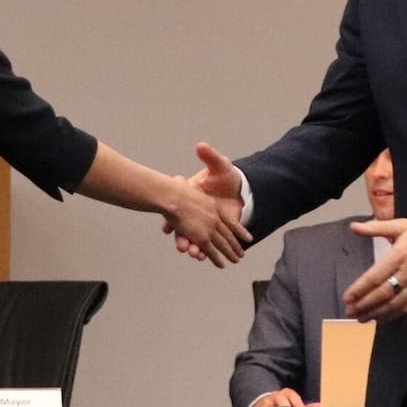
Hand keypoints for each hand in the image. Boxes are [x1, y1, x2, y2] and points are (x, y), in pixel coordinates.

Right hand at [164, 142, 246, 260]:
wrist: (241, 188)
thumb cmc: (227, 177)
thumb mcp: (219, 165)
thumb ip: (210, 156)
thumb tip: (201, 146)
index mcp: (194, 199)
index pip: (180, 211)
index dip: (171, 220)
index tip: (166, 228)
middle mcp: (199, 214)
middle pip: (187, 230)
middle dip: (184, 240)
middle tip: (182, 248)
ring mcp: (209, 224)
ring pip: (200, 240)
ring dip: (197, 249)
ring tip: (195, 255)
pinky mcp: (220, 231)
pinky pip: (215, 244)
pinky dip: (213, 253)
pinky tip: (214, 260)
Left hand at [343, 218, 406, 320]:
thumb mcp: (400, 226)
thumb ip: (375, 227)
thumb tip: (354, 227)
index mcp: (399, 255)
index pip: (375, 276)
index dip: (360, 289)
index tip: (347, 297)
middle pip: (382, 294)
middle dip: (364, 305)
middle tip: (349, 311)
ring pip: (393, 304)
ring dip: (376, 313)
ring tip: (361, 318)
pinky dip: (393, 316)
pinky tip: (381, 319)